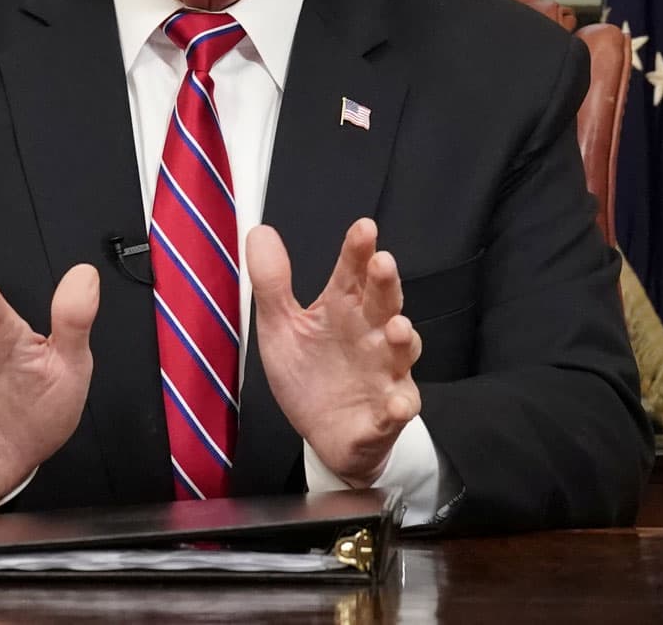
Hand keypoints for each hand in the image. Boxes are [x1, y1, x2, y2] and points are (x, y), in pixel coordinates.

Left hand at [246, 218, 421, 487]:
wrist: (324, 434)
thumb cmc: (310, 374)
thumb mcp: (281, 328)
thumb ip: (272, 283)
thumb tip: (260, 232)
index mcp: (344, 310)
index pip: (353, 273)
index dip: (358, 251)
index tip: (363, 228)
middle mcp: (371, 335)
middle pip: (384, 303)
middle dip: (386, 284)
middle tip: (382, 262)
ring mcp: (384, 374)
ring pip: (400, 352)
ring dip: (402, 339)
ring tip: (397, 327)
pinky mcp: (386, 414)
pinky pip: (397, 409)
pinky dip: (399, 407)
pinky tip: (396, 404)